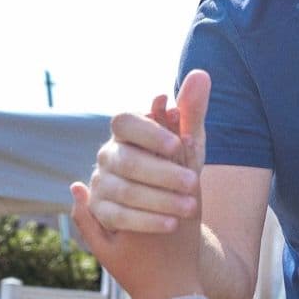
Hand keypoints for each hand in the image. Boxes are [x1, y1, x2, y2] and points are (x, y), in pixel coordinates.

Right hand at [86, 69, 210, 233]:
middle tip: (194, 184)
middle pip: (129, 162)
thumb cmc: (178, 168)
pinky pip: (118, 217)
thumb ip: (192, 111)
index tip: (178, 144)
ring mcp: (100, 183)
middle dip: (164, 174)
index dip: (149, 133)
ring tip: (190, 208)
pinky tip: (170, 223)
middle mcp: (108, 154)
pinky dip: (146, 221)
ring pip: (125, 191)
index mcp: (126, 132)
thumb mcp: (189, 142)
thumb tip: (200, 75)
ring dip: (160, 200)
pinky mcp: (99, 211)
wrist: (170, 211)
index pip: (124, 122)